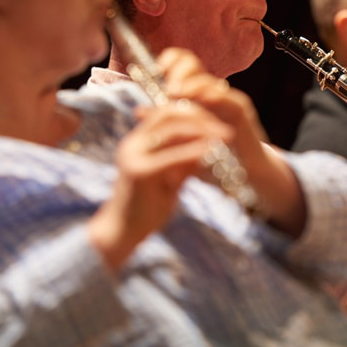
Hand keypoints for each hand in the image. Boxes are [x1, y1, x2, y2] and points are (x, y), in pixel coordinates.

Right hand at [89, 100, 233, 270]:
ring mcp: (133, 156)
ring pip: (171, 130)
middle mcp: (133, 143)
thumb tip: (207, 146)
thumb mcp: (169, 179)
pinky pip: (171, 156)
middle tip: (226, 128)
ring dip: (202, 130)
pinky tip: (211, 151)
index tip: (218, 121)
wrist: (121, 233)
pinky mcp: (139, 173)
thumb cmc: (145, 208)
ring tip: (226, 136)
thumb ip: (184, 162)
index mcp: (137, 141)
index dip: (193, 112)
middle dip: (201, 117)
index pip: (166, 112)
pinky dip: (194, 151)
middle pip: (169, 114)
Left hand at [158, 47, 305, 235]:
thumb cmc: (211, 157)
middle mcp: (212, 93)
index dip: (171, 60)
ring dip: (192, 83)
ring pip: (210, 81)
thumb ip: (164, 121)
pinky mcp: (242, 115)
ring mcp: (228, 101)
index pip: (183, 66)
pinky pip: (231, 100)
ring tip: (176, 91)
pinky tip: (205, 97)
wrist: (242, 176)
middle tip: (166, 79)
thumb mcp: (182, 138)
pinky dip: (217, 96)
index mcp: (197, 94)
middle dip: (179, 68)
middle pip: (195, 67)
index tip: (157, 68)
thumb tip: (138, 110)